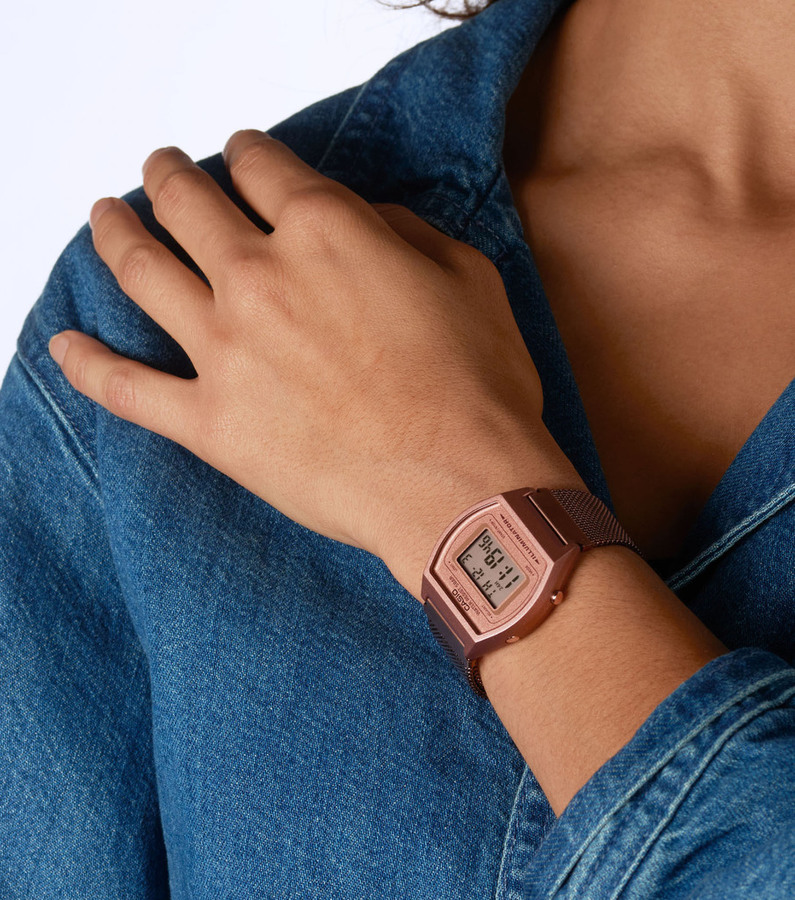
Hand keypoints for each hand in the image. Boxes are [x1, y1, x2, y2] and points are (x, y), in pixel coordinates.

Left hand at [49, 130, 583, 594]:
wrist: (461, 486)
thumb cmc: (476, 387)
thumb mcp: (469, 277)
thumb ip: (406, 232)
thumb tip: (368, 222)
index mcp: (324, 232)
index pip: (260, 167)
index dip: (247, 153)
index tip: (241, 156)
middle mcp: (260, 277)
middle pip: (187, 204)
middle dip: (169, 176)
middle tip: (160, 169)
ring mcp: (224, 350)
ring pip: (141, 272)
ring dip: (113, 234)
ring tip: (103, 217)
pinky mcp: (209, 422)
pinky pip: (125, 389)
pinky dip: (87, 365)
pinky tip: (63, 346)